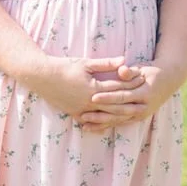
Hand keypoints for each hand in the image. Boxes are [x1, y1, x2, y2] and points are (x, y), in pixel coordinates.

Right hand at [20, 55, 143, 121]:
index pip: (118, 87)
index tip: (143, 79)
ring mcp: (81, 109)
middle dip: (131, 103)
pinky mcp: (73, 112)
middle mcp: (89, 102)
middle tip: (146, 102)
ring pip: (105, 116)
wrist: (41, 77)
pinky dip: (100, 123)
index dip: (131, 83)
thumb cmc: (63, 67)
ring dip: (119, 115)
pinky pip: (90, 121)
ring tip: (132, 114)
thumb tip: (124, 61)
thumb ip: (105, 64)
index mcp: (93, 88)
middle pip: (115, 105)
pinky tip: (108, 124)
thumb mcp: (85, 63)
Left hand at [79, 62, 176, 129]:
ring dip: (102, 123)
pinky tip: (93, 128)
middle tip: (84, 114)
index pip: (124, 96)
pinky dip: (107, 126)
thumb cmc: (150, 72)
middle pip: (120, 111)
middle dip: (102, 114)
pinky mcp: (137, 118)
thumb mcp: (142, 69)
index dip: (108, 97)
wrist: (169, 80)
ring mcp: (141, 114)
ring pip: (120, 120)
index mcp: (145, 93)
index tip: (93, 97)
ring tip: (85, 125)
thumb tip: (122, 70)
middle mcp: (144, 106)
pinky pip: (120, 123)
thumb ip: (130, 71)